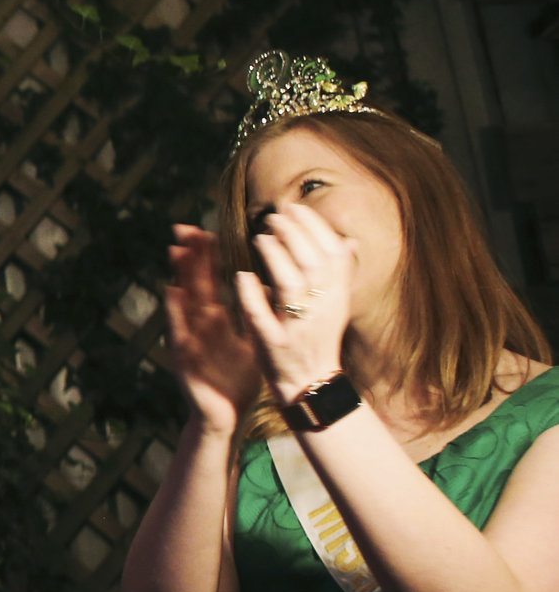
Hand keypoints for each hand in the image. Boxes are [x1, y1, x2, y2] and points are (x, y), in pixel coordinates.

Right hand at [164, 224, 261, 434]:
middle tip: (184, 227)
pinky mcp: (186, 357)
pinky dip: (176, 311)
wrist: (227, 415)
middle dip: (190, 256)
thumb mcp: (253, 341)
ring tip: (176, 250)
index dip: (207, 256)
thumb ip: (259, 314)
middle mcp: (201, 325)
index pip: (212, 281)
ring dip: (179, 276)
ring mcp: (191, 339)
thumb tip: (275, 287)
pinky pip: (181, 330)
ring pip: (185, 302)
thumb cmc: (239, 379)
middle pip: (195, 284)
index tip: (205, 229)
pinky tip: (173, 292)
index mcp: (217, 320)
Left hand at [234, 202, 353, 404]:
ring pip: (290, 286)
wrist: (311, 383)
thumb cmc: (318, 337)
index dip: (315, 228)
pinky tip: (243, 276)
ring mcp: (299, 327)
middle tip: (273, 216)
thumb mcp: (335, 305)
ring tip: (260, 237)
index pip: (333, 254)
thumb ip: (338, 273)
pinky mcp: (276, 343)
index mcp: (337, 296)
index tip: (294, 207)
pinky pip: (263, 316)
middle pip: (312, 264)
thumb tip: (347, 240)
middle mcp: (322, 309)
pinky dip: (253, 295)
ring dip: (275, 257)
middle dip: (293, 235)